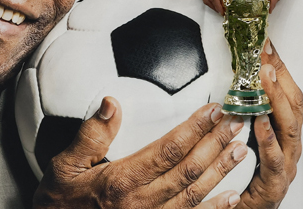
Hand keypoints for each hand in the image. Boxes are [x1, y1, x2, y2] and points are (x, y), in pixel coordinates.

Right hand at [34, 98, 248, 207]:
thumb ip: (89, 135)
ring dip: (221, 170)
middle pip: (188, 169)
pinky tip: (232, 196)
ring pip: (195, 194)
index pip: (167, 149)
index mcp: (121, 181)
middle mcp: (141, 203)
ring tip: (242, 148)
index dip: (194, 129)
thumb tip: (111, 104)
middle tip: (237, 122)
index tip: (213, 110)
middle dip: (216, 143)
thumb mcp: (63, 165)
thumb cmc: (60, 201)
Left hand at [236, 40, 302, 208]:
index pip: (287, 95)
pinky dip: (268, 140)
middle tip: (266, 53)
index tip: (266, 44)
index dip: (279, 68)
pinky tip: (259, 122)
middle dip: (281, 77)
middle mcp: (289, 148)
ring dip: (277, 99)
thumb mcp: (241, 142)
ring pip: (290, 129)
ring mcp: (285, 167)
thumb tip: (232, 84)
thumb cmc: (241, 183)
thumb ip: (241, 116)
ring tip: (265, 77)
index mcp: (281, 135)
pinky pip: (274, 161)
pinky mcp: (274, 186)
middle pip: (294, 106)